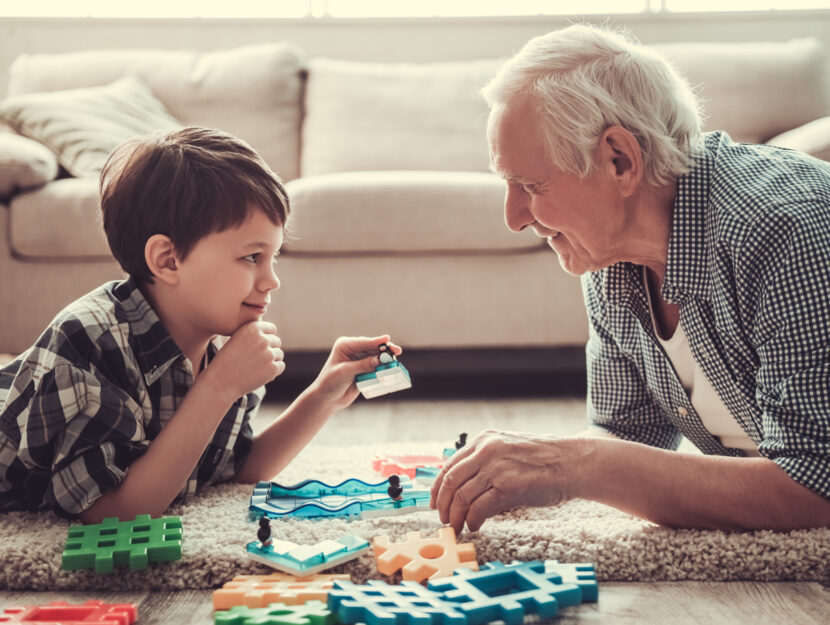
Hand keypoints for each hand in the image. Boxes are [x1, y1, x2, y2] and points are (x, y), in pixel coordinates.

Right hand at [206, 320, 284, 399]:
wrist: (220, 381)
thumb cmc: (227, 360)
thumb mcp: (237, 339)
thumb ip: (254, 334)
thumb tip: (271, 334)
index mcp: (253, 328)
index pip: (272, 329)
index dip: (266, 337)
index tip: (259, 346)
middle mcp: (262, 339)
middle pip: (277, 342)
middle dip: (270, 350)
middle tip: (256, 360)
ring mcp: (269, 354)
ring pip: (279, 354)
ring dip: (271, 361)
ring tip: (255, 367)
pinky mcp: (273, 368)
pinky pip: (280, 366)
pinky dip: (273, 371)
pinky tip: (260, 374)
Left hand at [310, 335, 401, 411]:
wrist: (327, 399)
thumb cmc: (330, 383)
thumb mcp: (345, 372)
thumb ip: (363, 365)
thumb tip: (380, 360)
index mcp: (345, 345)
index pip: (364, 342)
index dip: (376, 341)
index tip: (387, 339)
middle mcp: (354, 350)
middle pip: (374, 348)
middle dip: (385, 350)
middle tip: (397, 351)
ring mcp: (360, 360)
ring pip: (378, 357)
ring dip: (386, 360)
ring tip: (395, 362)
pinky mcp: (365, 370)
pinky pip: (378, 367)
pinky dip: (384, 368)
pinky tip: (392, 370)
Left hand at [430, 429, 578, 532]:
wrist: (573, 462)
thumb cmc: (543, 460)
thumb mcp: (508, 449)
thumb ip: (485, 462)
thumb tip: (461, 489)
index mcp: (484, 440)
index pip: (449, 466)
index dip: (437, 488)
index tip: (435, 504)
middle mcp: (486, 450)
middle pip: (450, 482)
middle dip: (442, 506)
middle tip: (444, 521)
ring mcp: (496, 467)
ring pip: (461, 496)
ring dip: (456, 517)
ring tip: (459, 527)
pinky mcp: (508, 486)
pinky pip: (479, 508)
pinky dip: (472, 521)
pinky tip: (475, 526)